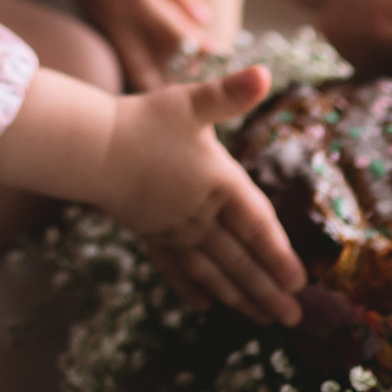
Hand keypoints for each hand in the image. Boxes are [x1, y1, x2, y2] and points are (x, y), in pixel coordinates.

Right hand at [45, 0, 212, 90]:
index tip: (221, 57)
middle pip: (143, 71)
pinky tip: (157, 58)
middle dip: (171, 83)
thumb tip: (204, 22)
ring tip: (181, 74)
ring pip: (128, 67)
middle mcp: (112, 18)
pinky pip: (117, 54)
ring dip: (154, 75)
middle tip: (198, 79)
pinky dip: (138, 61)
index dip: (201, 50)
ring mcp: (97, 23)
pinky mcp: (91, 23)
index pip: (174, 37)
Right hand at [103, 66, 304, 324]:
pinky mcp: (149, 233)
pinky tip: (206, 305)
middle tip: (292, 318)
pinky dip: (191, 288)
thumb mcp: (191, 102)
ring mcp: (173, 229)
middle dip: (267, 291)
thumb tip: (265, 73)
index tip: (301, 282)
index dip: (280, 255)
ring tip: (261, 317)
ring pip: (211, 271)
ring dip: (238, 297)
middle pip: (239, 260)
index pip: (257, 226)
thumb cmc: (143, 121)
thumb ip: (230, 93)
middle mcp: (199, 214)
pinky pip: (175, 268)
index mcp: (218, 183)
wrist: (90, 147)